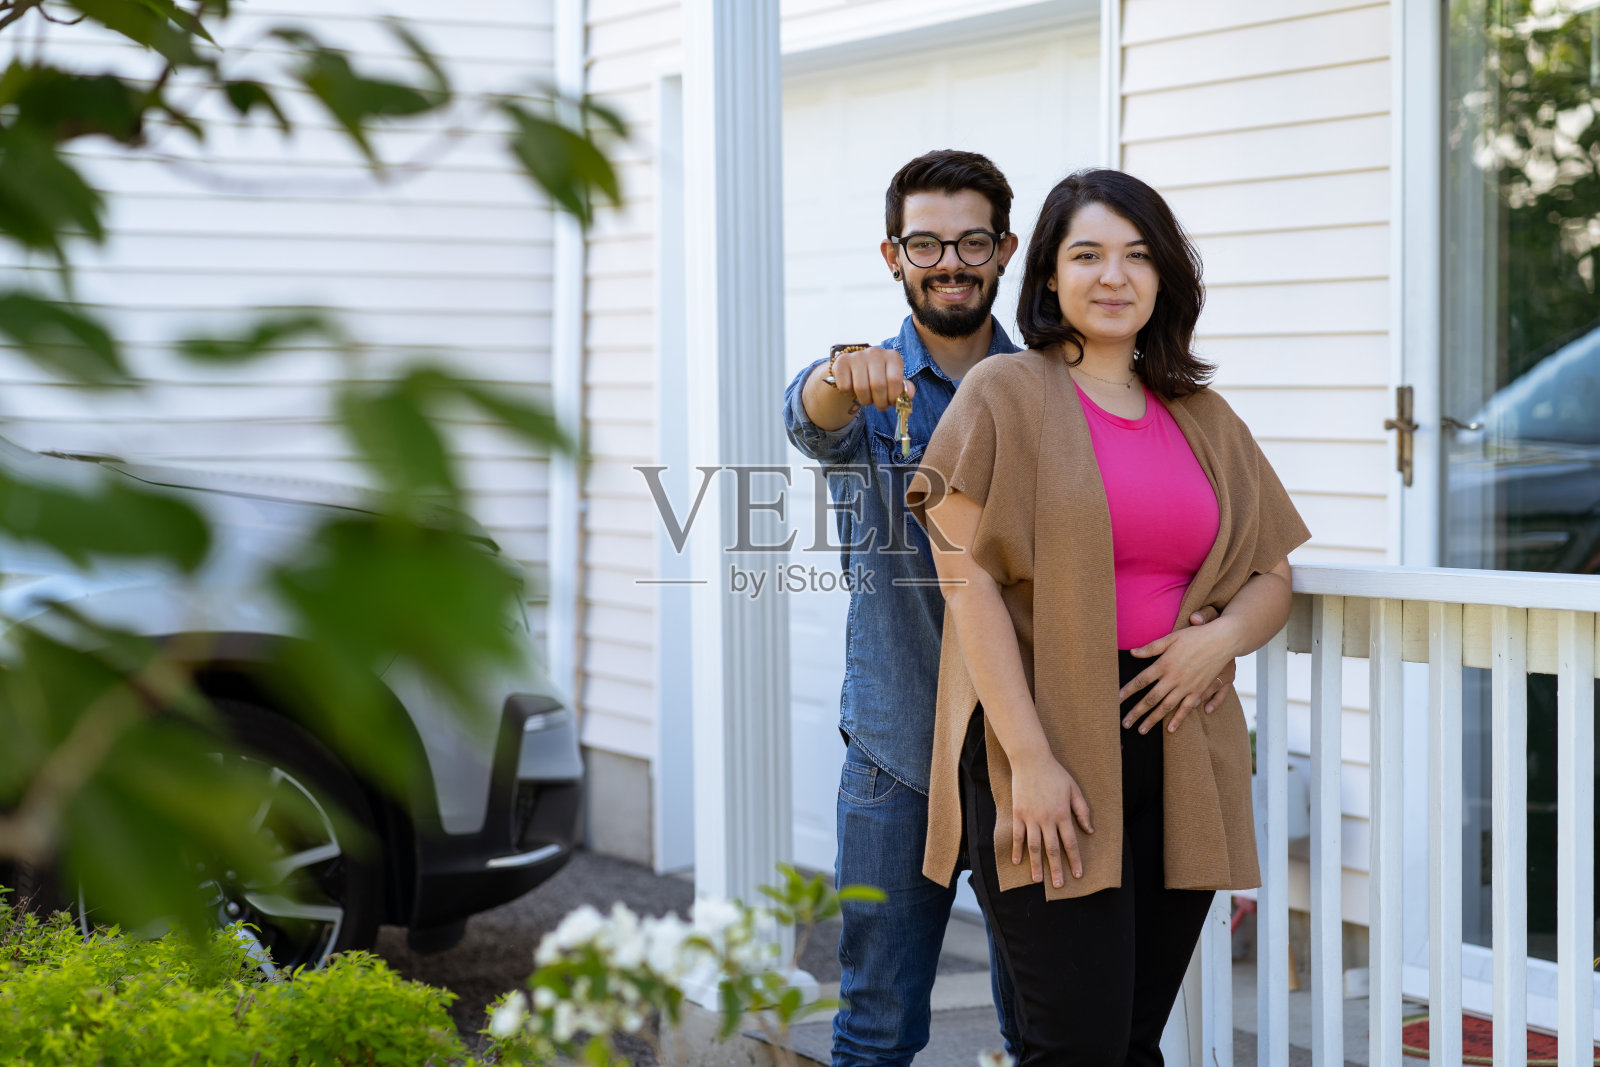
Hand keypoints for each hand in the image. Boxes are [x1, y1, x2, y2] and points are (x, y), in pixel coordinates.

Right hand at [830, 346, 913, 410]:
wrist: (854, 370)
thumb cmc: (878, 378)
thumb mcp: (894, 382)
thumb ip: (903, 389)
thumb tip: (908, 394)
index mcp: (892, 356)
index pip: (894, 380)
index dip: (893, 397)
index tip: (891, 403)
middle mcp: (875, 352)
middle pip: (878, 385)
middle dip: (880, 402)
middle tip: (880, 406)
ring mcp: (858, 356)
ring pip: (861, 388)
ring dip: (865, 400)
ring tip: (867, 398)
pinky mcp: (842, 361)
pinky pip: (845, 386)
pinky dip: (849, 393)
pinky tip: (853, 388)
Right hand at [1009, 751, 1093, 887]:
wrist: (1031, 760)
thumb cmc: (1055, 774)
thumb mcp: (1074, 790)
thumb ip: (1082, 811)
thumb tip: (1090, 831)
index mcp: (1062, 814)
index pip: (1070, 843)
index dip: (1074, 860)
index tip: (1078, 875)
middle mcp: (1047, 819)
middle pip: (1052, 849)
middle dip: (1056, 869)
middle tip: (1058, 886)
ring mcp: (1031, 817)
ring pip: (1034, 846)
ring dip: (1036, 865)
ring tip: (1038, 880)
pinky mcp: (1018, 814)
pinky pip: (1017, 836)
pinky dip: (1017, 849)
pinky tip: (1018, 861)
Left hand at [1119, 610, 1239, 735]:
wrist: (1222, 641)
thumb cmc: (1195, 636)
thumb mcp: (1171, 638)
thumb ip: (1151, 648)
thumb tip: (1132, 653)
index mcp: (1164, 664)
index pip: (1141, 681)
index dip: (1128, 691)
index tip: (1116, 700)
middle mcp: (1173, 678)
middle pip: (1150, 699)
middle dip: (1136, 712)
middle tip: (1124, 724)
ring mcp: (1187, 686)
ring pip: (1166, 707)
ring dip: (1153, 720)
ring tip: (1141, 730)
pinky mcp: (1199, 691)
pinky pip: (1186, 709)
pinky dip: (1178, 720)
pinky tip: (1169, 730)